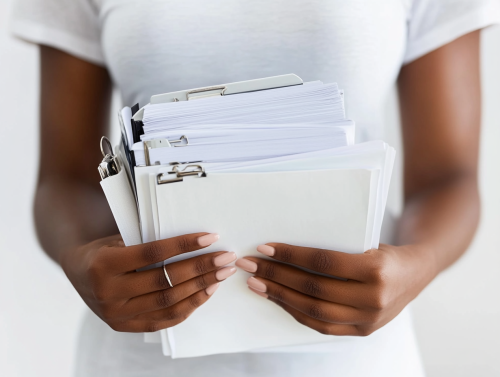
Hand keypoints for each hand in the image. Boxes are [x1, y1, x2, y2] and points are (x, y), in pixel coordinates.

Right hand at [60, 232, 236, 331]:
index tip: (210, 237)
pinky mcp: (124, 326)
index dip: (184, 245)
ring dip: (201, 288)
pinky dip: (189, 306)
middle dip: (201, 268)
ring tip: (221, 274)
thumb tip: (196, 241)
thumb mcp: (119, 238)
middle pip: (165, 281)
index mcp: (104, 264)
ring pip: (168, 303)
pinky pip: (164, 320)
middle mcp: (108, 292)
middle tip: (226, 258)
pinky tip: (207, 292)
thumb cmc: (105, 248)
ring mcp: (116, 314)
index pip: (152, 254)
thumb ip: (148, 242)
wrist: (77, 271)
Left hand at [236, 243, 434, 335]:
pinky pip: (322, 325)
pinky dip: (296, 312)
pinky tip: (277, 298)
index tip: (264, 248)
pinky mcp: (363, 331)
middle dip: (276, 276)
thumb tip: (283, 247)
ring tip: (256, 283)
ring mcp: (369, 320)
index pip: (322, 262)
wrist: (417, 272)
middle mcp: (374, 298)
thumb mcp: (364, 239)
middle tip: (250, 265)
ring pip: (314, 311)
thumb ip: (332, 247)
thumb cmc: (383, 249)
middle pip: (313, 289)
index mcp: (376, 269)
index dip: (290, 256)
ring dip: (280, 297)